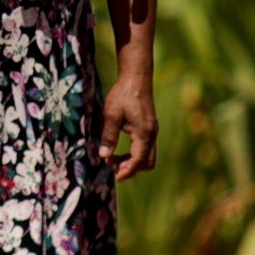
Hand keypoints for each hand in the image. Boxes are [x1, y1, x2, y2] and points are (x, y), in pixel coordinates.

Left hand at [101, 59, 159, 177]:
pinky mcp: (149, 128)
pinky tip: (118, 148)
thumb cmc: (123, 94)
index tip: (113, 176)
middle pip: (147, 163)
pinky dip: (133, 153)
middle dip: (130, 168)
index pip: (139, 160)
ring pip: (147, 156)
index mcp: (144, 133)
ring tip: (111, 158)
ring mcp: (152, 131)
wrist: (136, 77)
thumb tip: (103, 156)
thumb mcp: (111, 114)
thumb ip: (108, 136)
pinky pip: (144, 148)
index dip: (126, 171)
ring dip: (131, 161)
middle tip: (111, 167)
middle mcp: (151, 134)